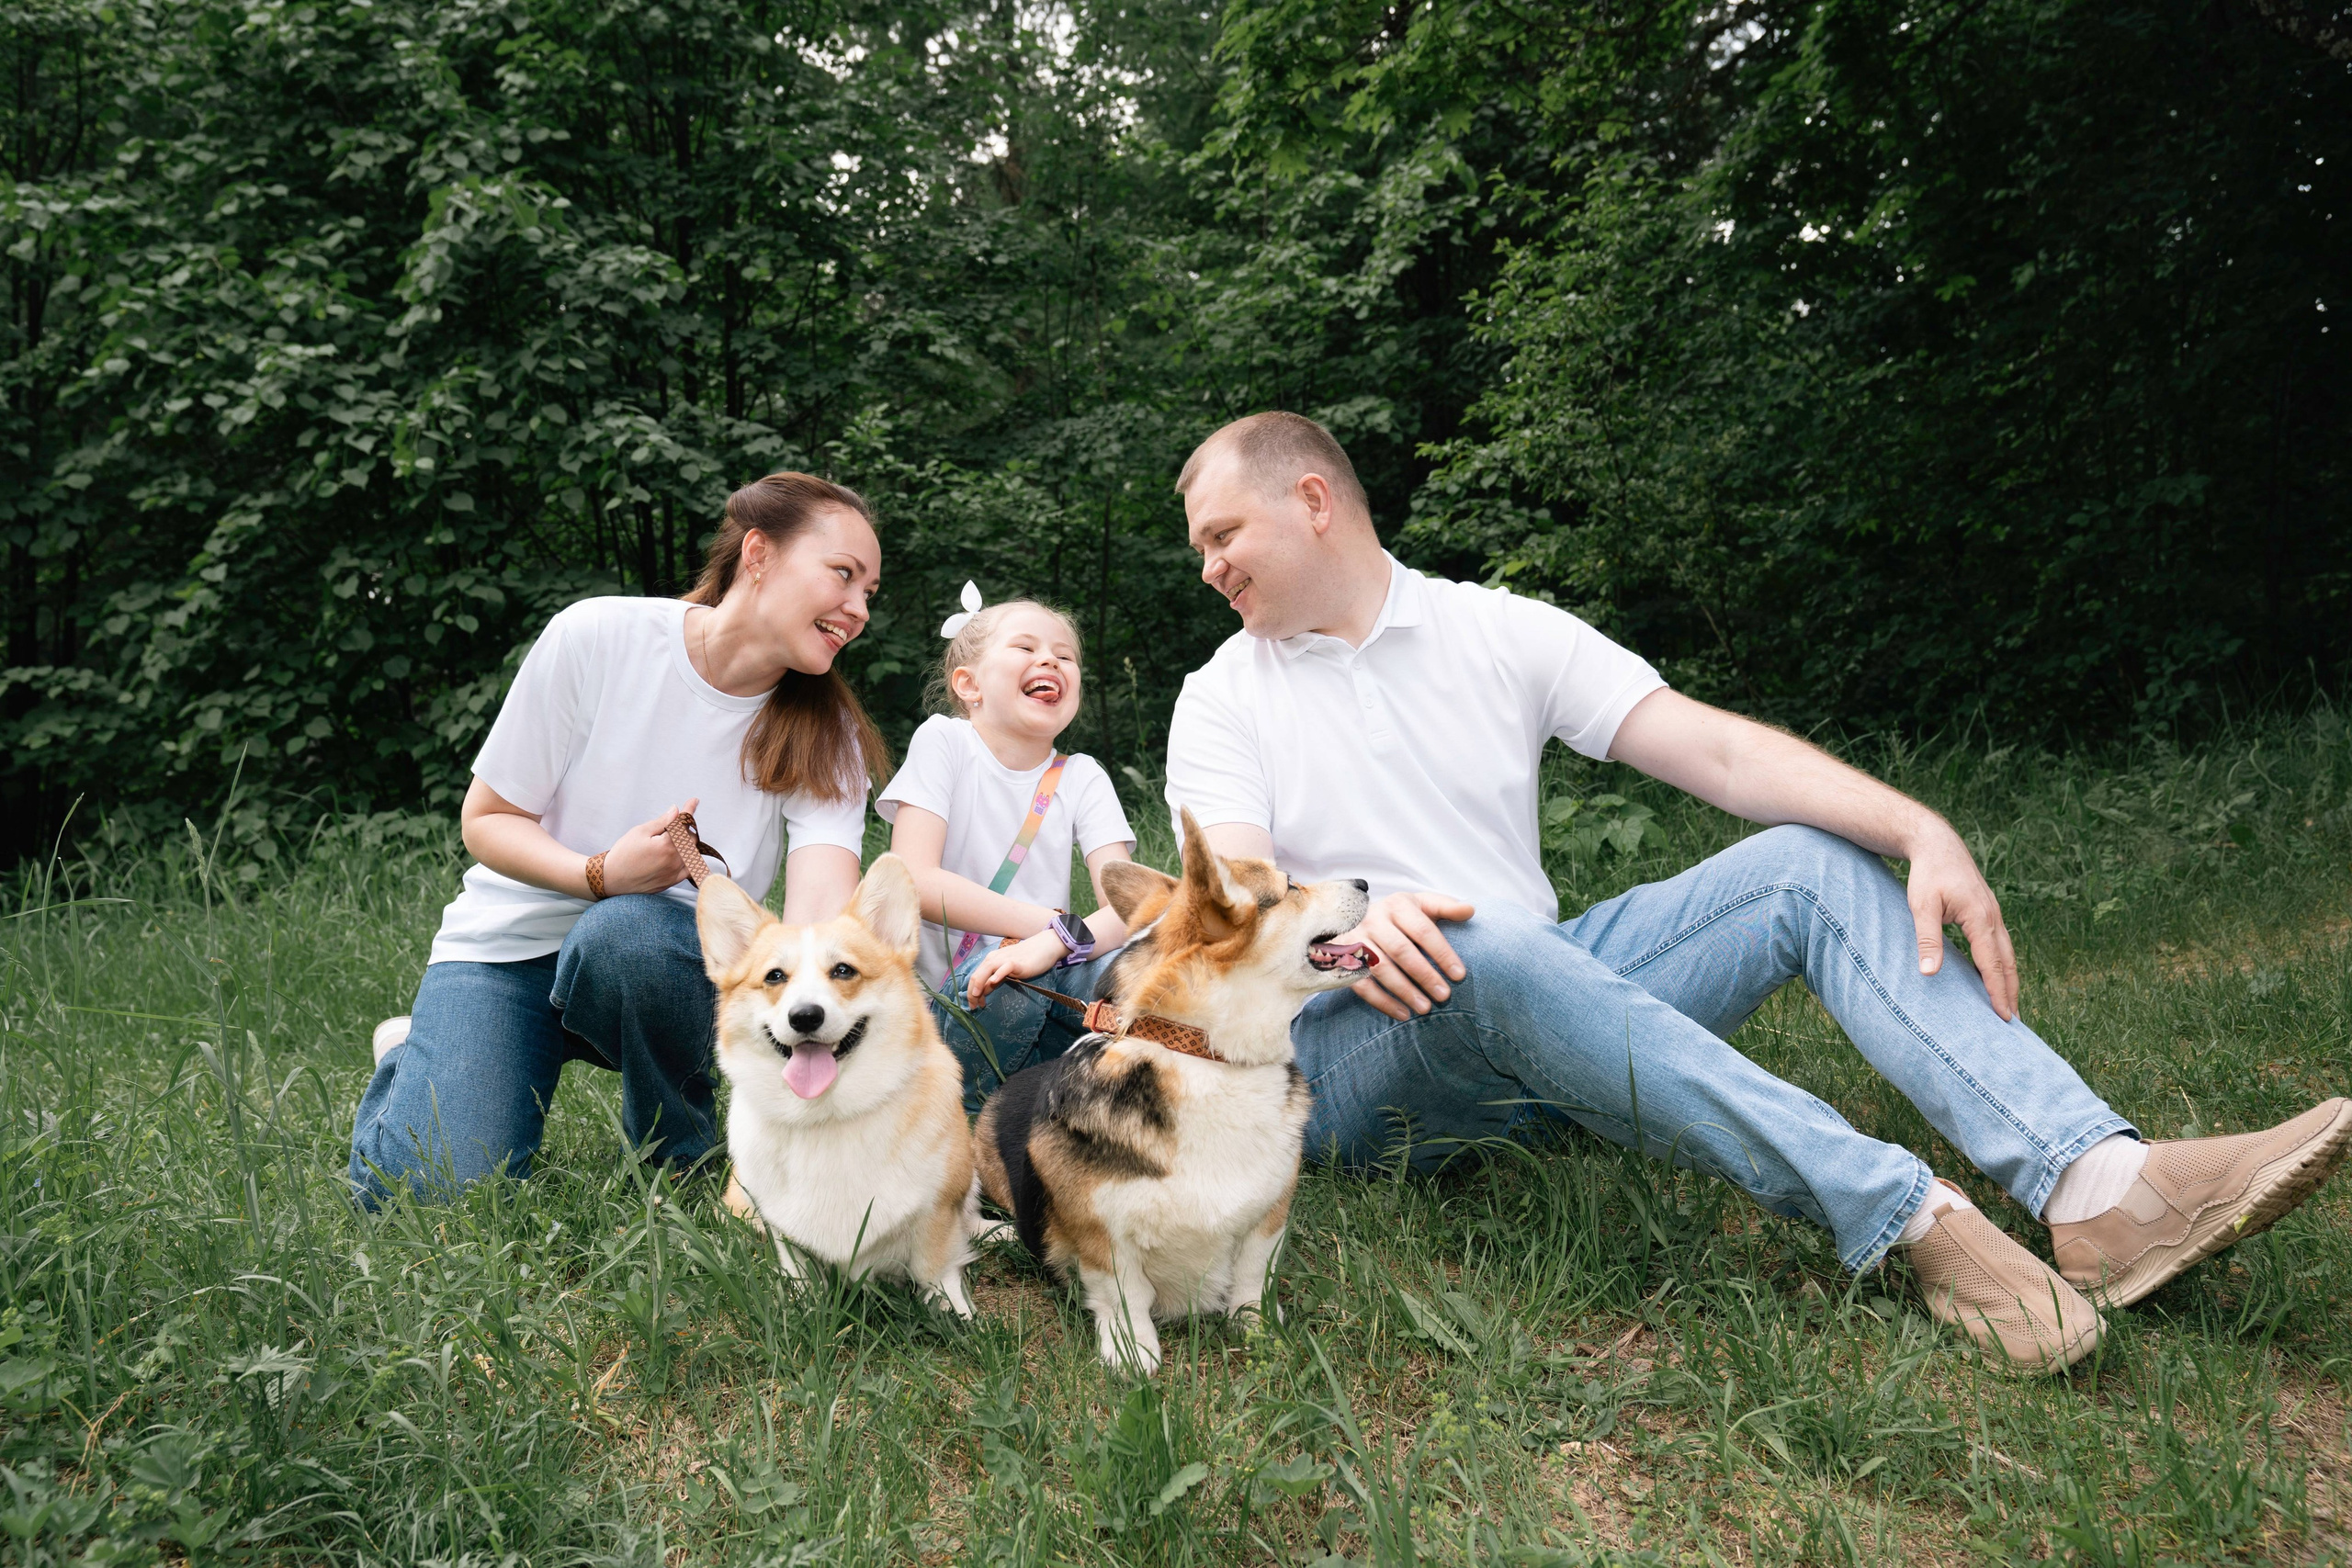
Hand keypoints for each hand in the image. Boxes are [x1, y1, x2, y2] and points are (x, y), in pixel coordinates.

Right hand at [597, 798, 700, 895]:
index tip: (694, 801)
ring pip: (692, 853)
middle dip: (686, 828)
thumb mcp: (640, 832)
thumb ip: (662, 821)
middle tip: (675, 824)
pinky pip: (689, 870)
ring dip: (687, 843)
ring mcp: (674, 873)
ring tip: (674, 839)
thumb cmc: (623, 853)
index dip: (689, 810)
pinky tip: (683, 855)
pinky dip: (690, 860)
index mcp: (666, 845)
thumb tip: (676, 810)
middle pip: (691, 838)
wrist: (611, 879)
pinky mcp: (672, 882)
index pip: (684, 823)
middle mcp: (674, 860)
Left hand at [966, 929, 1069, 1007]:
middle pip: (977, 976)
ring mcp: (1004, 960)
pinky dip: (998, 974)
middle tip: (973, 1007)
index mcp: (990, 960)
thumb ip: (995, 979)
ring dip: (979, 985)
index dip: (971, 992)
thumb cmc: (1025, 959)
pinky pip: (1005, 967)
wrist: (1042, 947)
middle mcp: (993, 959)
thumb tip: (983, 991)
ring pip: (986, 970)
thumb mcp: (1006, 971)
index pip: (975, 977)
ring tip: (978, 998)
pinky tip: (993, 982)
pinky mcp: (1016, 962)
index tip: (974, 1004)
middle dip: (972, 993)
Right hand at [1343, 890, 1476, 1021]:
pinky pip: (1362, 984)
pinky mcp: (1344, 959)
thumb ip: (1445, 907)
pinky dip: (1382, 1002)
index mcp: (1397, 905)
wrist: (1353, 918)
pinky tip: (1403, 1014)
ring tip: (1425, 1008)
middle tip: (1444, 996)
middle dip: (1424, 975)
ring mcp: (1356, 939)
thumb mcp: (1420, 905)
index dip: (1442, 953)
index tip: (1460, 975)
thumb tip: (1470, 910)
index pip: (1423, 930)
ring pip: (1380, 968)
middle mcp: (1374, 920)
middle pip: (1401, 950)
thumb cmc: (1398, 916)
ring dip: (1404, 991)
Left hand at [1905, 822, 2019, 1019]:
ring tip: (2010, 1005)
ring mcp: (1994, 915)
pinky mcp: (1988, 913)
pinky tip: (1997, 977)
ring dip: (2010, 980)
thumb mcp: (1921, 906)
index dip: (1998, 991)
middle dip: (2011, 992)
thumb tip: (1929, 973)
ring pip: (2007, 954)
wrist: (1938, 845)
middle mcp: (1994, 918)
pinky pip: (2000, 944)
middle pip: (2007, 962)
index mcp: (1980, 918)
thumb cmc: (1928, 875)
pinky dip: (2003, 964)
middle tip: (2014, 1022)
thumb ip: (1927, 939)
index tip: (2004, 1016)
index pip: (1992, 964)